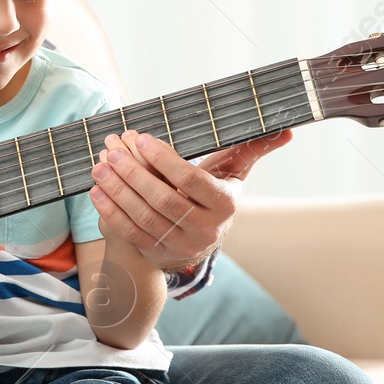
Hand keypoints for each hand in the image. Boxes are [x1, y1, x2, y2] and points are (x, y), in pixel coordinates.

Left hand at [89, 128, 292, 269]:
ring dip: (118, 191)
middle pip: (164, 200)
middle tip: (111, 150)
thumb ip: (252, 148)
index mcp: (224, 204)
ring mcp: (181, 245)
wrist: (198, 238)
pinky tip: (96, 191)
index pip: (192, 181)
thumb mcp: (233, 171)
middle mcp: (205, 229)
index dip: (165, 159)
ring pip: (144, 217)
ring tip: (99, 166)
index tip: (141, 138)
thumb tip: (286, 129)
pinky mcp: (158, 254)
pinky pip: (131, 233)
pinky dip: (111, 212)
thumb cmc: (213, 192)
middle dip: (134, 173)